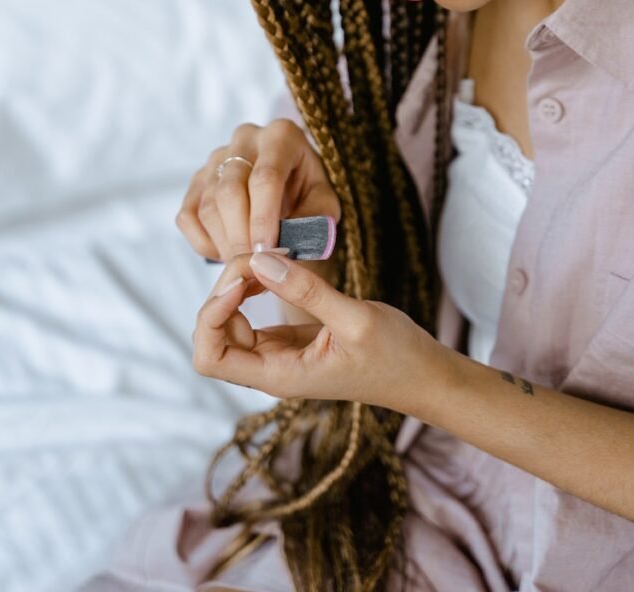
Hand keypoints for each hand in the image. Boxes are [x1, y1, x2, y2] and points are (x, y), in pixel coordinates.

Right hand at [175, 118, 340, 261]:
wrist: (291, 187)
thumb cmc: (309, 193)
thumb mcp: (324, 204)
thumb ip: (311, 221)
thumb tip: (283, 246)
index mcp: (281, 136)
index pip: (265, 177)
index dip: (264, 219)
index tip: (268, 253)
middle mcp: (244, 138)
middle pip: (230, 192)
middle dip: (241, 237)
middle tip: (255, 267)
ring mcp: (215, 158)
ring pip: (207, 206)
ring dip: (224, 244)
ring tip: (246, 264)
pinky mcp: (196, 180)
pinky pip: (188, 217)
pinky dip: (204, 243)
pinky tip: (227, 253)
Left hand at [192, 250, 450, 418]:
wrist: (424, 375)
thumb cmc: (396, 357)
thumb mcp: (354, 319)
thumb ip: (305, 291)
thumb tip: (259, 261)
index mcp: (278, 375)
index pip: (209, 357)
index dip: (212, 316)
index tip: (243, 282)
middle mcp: (269, 368)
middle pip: (213, 333)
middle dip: (224, 291)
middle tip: (260, 260)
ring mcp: (277, 354)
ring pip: (230, 319)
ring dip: (240, 285)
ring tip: (273, 259)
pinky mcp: (289, 339)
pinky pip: (253, 313)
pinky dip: (257, 285)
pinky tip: (280, 267)